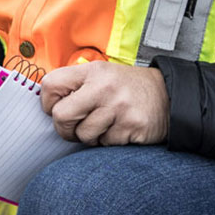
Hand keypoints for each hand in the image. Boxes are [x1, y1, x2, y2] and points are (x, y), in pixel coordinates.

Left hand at [38, 62, 168, 145]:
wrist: (168, 96)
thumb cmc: (126, 88)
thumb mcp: (102, 75)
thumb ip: (76, 85)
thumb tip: (47, 105)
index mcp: (92, 71)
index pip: (50, 85)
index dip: (48, 103)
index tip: (56, 108)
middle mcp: (104, 87)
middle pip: (61, 116)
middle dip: (64, 128)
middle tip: (75, 128)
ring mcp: (118, 107)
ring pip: (83, 135)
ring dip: (90, 137)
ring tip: (104, 125)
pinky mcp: (131, 126)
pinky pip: (105, 144)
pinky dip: (109, 141)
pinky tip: (119, 129)